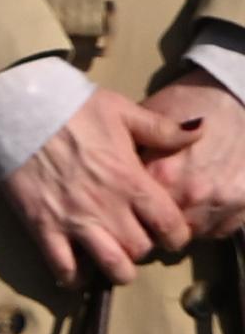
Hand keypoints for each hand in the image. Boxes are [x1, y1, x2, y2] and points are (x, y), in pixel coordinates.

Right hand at [5, 86, 191, 286]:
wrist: (15, 112)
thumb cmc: (70, 108)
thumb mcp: (121, 111)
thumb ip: (161, 128)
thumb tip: (198, 131)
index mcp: (130, 181)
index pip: (169, 225)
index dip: (176, 236)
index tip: (170, 234)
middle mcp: (107, 207)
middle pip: (141, 249)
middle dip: (143, 248)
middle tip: (135, 238)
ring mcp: (73, 220)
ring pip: (111, 267)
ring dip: (117, 270)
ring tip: (114, 261)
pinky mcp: (42, 227)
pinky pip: (62, 267)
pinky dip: (73, 277)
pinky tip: (77, 272)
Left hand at [129, 77, 244, 244]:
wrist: (239, 98)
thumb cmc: (190, 102)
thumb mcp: (148, 118)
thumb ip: (128, 149)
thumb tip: (102, 169)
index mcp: (161, 175)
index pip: (131, 215)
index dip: (124, 214)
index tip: (121, 210)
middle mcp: (190, 196)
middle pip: (160, 231)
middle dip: (151, 226)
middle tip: (147, 214)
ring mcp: (220, 203)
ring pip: (192, 234)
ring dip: (182, 226)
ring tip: (176, 211)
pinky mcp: (243, 206)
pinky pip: (219, 231)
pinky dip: (209, 224)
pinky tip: (202, 208)